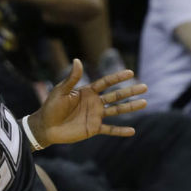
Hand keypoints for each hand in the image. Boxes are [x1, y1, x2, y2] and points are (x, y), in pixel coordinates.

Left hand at [27, 59, 146, 146]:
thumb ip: (72, 78)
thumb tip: (77, 60)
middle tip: (145, 87)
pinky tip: (132, 131)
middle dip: (130, 91)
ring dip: (130, 107)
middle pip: (116, 95)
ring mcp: (95, 116)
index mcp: (87, 92)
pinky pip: (110, 130)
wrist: (45, 126)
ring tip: (144, 103)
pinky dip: (120, 131)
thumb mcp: (60, 91)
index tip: (130, 73)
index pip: (106, 83)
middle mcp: (94, 102)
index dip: (117, 77)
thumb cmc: (51, 107)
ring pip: (116, 110)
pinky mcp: (93, 128)